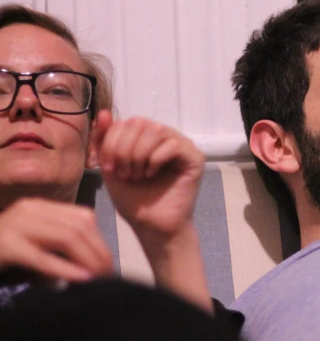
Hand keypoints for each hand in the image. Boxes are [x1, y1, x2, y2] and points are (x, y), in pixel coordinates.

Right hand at [0, 198, 112, 281]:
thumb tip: (95, 266)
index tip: (109, 265)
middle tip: (108, 277)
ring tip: (98, 280)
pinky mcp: (6, 246)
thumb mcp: (35, 248)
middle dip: (99, 252)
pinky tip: (81, 280)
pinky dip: (66, 269)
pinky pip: (43, 257)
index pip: (84, 217)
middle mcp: (29, 210)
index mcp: (39, 208)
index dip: (101, 241)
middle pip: (80, 226)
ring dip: (88, 260)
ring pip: (67, 237)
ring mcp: (15, 225)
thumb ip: (61, 250)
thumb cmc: (2, 259)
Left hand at [91, 110, 204, 248]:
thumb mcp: (110, 168)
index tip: (109, 168)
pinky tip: (152, 175)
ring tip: (137, 176)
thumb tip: (103, 114)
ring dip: (139, 155)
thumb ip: (105, 141)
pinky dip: (156, 160)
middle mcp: (166, 137)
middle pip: (139, 123)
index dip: (112, 142)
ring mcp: (182, 146)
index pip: (126, 122)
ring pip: (156, 131)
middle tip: (125, 174)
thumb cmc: (134, 200)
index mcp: (146, 138)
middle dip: (124, 149)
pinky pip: (172, 145)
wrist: (152, 227)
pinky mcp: (195, 158)